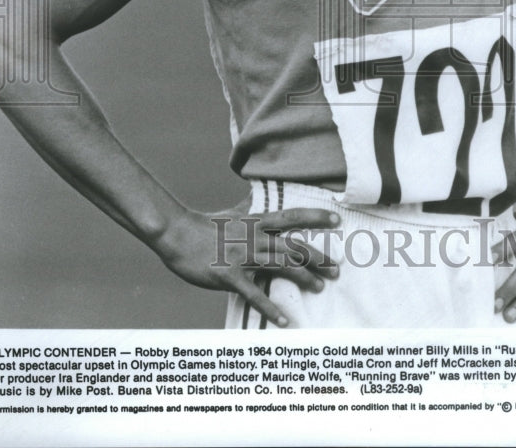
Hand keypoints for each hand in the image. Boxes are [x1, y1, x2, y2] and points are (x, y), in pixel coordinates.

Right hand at [150, 199, 340, 326]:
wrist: (178, 235)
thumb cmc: (205, 226)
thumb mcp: (232, 214)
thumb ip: (250, 208)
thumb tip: (259, 194)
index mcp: (256, 222)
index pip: (292, 216)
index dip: (315, 217)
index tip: (338, 219)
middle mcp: (254, 237)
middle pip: (292, 245)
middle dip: (317, 257)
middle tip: (337, 269)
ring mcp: (242, 256)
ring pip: (280, 266)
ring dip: (302, 278)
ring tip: (320, 288)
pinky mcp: (229, 276)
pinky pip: (253, 294)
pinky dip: (270, 308)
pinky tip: (285, 320)